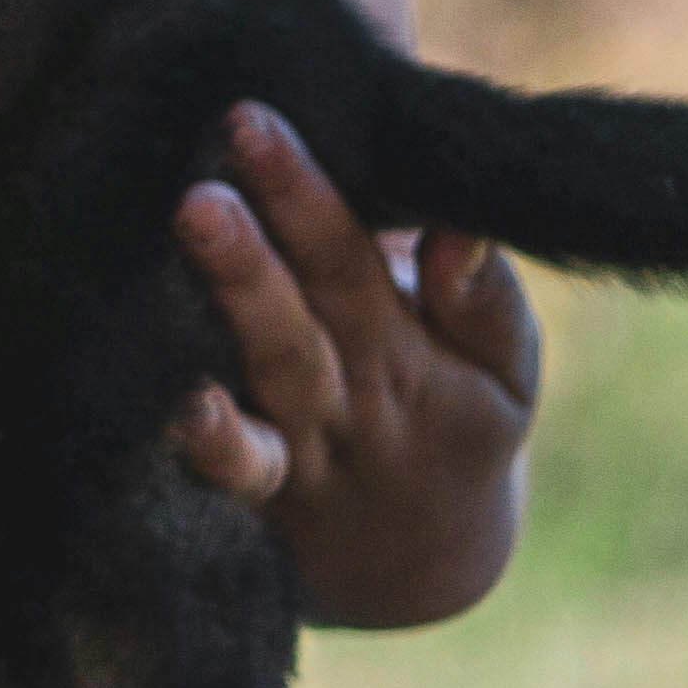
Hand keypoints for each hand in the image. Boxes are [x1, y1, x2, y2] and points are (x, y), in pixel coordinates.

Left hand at [166, 100, 536, 627]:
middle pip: (304, 306)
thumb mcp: (504, 371)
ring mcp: (305, 447)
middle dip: (258, 238)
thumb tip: (459, 226)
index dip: (304, 192)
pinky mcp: (265, 497)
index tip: (253, 120)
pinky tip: (183, 409)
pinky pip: (243, 475)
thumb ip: (484, 298)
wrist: (424, 567)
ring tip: (194, 229)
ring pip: (272, 370)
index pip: (351, 256)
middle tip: (208, 171)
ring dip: (235, 301)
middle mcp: (352, 393)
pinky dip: (216, 447)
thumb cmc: (455, 425)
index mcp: (406, 346)